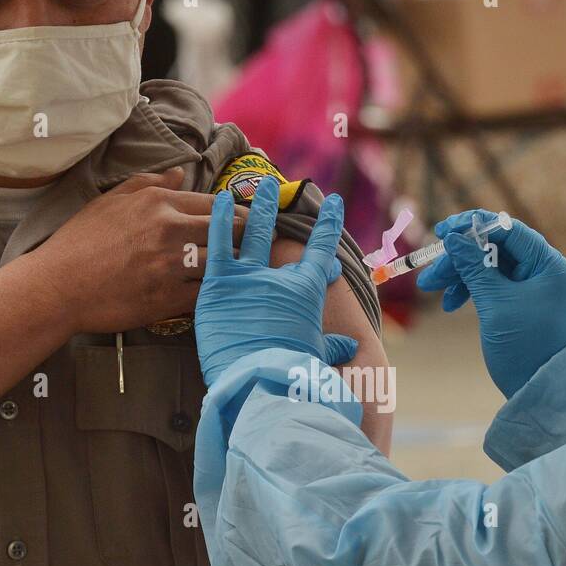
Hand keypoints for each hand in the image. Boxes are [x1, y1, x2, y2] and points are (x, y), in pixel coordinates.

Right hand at [35, 167, 246, 333]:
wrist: (58, 286)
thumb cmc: (80, 242)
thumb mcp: (110, 201)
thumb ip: (149, 183)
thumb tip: (181, 172)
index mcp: (158, 203)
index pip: (216, 204)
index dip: (239, 214)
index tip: (251, 221)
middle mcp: (170, 230)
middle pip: (232, 231)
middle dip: (250, 239)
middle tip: (265, 245)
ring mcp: (171, 266)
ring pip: (225, 264)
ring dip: (240, 268)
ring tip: (253, 272)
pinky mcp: (170, 299)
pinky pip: (208, 294)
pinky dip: (219, 295)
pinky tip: (227, 296)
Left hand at [195, 176, 357, 387]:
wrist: (261, 379)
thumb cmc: (292, 372)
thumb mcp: (315, 355)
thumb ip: (330, 345)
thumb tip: (350, 347)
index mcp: (305, 290)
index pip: (320, 250)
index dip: (328, 224)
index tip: (333, 205)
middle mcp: (277, 275)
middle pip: (275, 234)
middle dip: (274, 209)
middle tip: (273, 188)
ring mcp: (246, 276)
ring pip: (246, 231)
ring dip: (250, 206)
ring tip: (250, 186)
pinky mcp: (219, 283)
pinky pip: (217, 243)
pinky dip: (217, 218)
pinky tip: (216, 199)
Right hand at [417, 209, 565, 397]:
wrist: (544, 394)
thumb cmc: (525, 348)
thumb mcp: (495, 303)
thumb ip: (474, 266)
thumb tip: (454, 236)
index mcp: (551, 266)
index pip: (510, 231)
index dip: (475, 227)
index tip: (443, 231)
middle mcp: (548, 274)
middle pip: (498, 251)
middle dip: (462, 260)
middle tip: (430, 274)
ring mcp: (538, 291)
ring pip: (494, 271)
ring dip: (462, 277)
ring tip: (433, 290)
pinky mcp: (527, 307)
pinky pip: (497, 289)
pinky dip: (474, 292)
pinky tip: (452, 304)